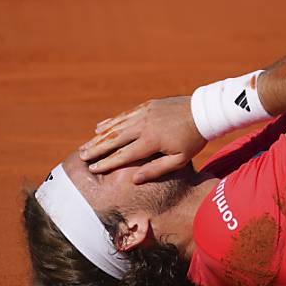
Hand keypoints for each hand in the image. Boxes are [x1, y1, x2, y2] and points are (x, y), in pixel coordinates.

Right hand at [78, 96, 205, 183]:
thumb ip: (156, 170)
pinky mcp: (146, 106)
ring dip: (99, 136)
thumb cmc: (193, 140)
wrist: (203, 112)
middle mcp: (144, 125)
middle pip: (114, 139)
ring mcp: (144, 113)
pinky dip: (110, 122)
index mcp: (151, 141)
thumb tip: (134, 179)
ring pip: (116, 126)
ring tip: (86, 145)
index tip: (93, 168)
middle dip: (96, 149)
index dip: (107, 162)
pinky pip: (124, 114)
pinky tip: (100, 127)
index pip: (124, 154)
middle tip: (82, 156)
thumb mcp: (179, 160)